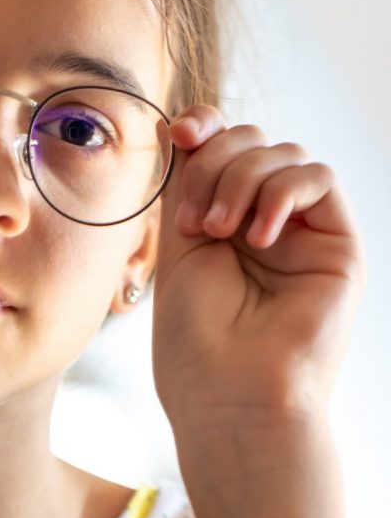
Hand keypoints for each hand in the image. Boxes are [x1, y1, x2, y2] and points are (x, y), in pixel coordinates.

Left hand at [150, 105, 365, 444]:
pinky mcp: (338, 244)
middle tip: (193, 220)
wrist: (230, 394)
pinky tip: (258, 236)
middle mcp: (264, 219)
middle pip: (250, 141)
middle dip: (214, 162)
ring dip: (240, 180)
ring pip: (282, 153)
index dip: (204, 126)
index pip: (222, 145)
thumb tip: (178, 123)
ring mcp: (302, 230)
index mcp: (222, 216)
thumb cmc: (195, 336)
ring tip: (216, 231)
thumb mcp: (178, 243)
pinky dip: (281, 192)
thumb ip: (184, 183)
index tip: (179, 133)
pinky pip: (318, 179)